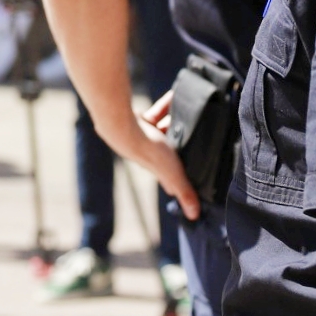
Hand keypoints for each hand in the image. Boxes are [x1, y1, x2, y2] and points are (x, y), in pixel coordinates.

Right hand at [133, 91, 200, 220]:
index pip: (169, 180)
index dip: (176, 184)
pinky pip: (154, 114)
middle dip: (177, 147)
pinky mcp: (135, 120)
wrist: (121, 125)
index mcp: (156, 168)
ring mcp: (140, 136)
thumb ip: (184, 192)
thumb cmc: (146, 149)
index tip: (181, 188)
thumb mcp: (172, 173)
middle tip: (191, 139)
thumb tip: (194, 216)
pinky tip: (173, 99)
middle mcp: (146, 153)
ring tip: (184, 114)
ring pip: (160, 131)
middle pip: (167, 152)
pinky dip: (164, 108)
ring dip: (170, 124)